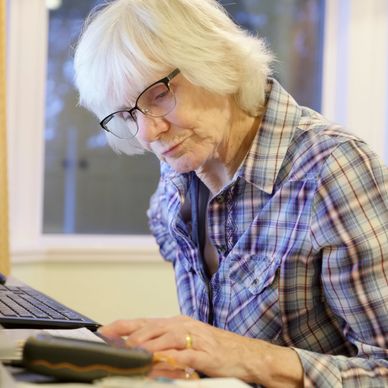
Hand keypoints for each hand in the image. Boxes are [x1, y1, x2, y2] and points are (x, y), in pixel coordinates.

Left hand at [99, 315, 302, 385]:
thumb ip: (163, 341)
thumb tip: (137, 346)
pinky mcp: (206, 354)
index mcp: (176, 322)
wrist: (245, 353)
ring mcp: (196, 339)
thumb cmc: (214, 345)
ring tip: (131, 351)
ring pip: (167, 339)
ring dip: (148, 345)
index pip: (144, 321)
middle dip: (130, 336)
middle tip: (112, 344)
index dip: (123, 325)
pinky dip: (172, 359)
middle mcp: (184, 326)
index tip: (105, 331)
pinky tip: (160, 362)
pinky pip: (186, 356)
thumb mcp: (185, 339)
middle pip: (152, 328)